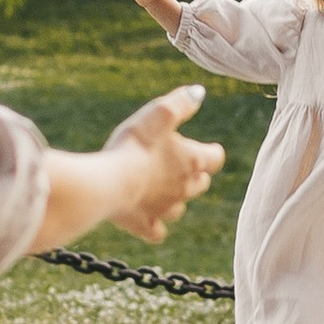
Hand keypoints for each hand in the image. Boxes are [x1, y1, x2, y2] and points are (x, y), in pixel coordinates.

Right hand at [104, 86, 224, 241]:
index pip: (215, 158)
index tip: (206, 147)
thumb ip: (181, 102)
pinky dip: (154, 226)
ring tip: (160, 190)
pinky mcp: (144, 225)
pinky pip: (156, 231)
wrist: (108, 183)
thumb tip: (200, 92)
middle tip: (180, 167)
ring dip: (174, 200)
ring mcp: (164, 210)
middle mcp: (184, 189)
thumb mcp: (159, 113)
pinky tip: (146, 218)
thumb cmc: (135, 145)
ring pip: (179, 208)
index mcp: (192, 161)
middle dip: (194, 176)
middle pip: (200, 184)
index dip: (211, 151)